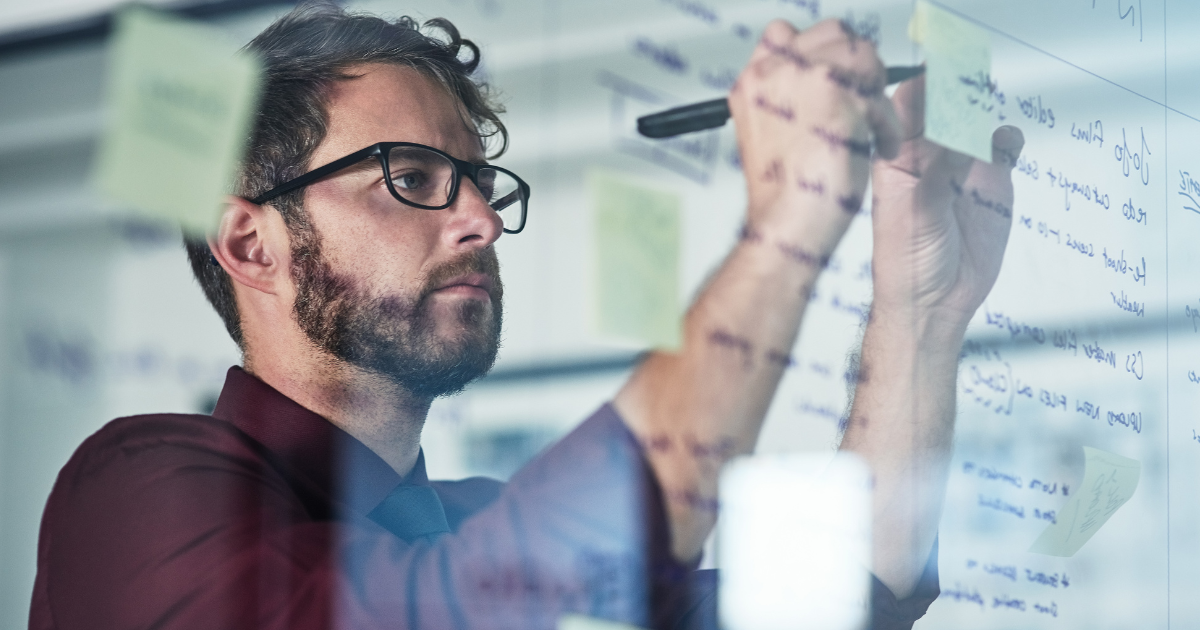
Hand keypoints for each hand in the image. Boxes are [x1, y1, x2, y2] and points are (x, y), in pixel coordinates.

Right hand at [729, 19, 901, 254]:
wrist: (787, 227)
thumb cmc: (785, 194)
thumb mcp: (773, 133)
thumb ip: (790, 95)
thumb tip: (823, 74)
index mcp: (754, 81)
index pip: (784, 33)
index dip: (817, 51)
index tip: (836, 79)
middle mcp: (774, 73)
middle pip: (832, 35)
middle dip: (857, 66)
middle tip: (862, 103)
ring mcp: (805, 79)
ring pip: (864, 58)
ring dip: (877, 96)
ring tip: (872, 131)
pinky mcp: (837, 96)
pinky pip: (880, 97)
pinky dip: (888, 127)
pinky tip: (879, 149)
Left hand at [870, 75, 1024, 328]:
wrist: (935, 302)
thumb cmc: (906, 262)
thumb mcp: (916, 214)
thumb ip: (937, 173)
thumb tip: (957, 134)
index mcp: (895, 158)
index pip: (906, 108)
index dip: (923, 87)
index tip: (940, 76)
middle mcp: (928, 156)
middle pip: (945, 106)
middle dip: (958, 91)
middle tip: (972, 85)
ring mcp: (961, 166)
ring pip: (976, 120)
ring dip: (983, 110)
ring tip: (986, 112)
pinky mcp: (990, 181)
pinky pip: (1003, 146)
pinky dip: (1008, 138)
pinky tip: (1006, 145)